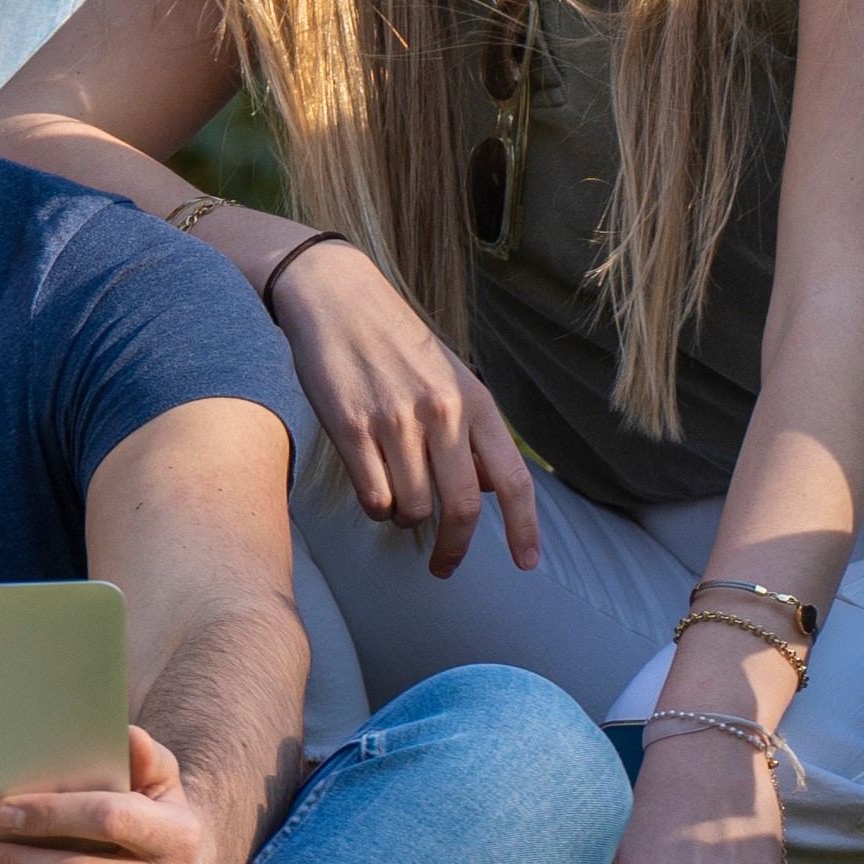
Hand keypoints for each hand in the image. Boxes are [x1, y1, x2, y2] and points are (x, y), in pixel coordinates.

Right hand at [266, 242, 539, 575]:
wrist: (335, 297)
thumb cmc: (395, 342)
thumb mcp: (449, 378)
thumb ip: (471, 433)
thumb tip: (489, 490)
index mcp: (474, 401)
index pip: (514, 478)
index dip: (524, 528)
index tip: (527, 563)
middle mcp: (441, 412)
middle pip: (463, 507)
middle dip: (455, 548)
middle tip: (444, 565)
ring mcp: (395, 420)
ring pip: (414, 508)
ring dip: (406, 516)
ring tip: (395, 492)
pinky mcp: (350, 427)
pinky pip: (374, 498)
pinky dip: (376, 506)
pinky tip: (372, 484)